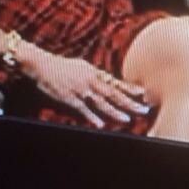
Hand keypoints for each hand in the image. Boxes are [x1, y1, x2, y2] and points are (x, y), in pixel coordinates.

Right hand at [31, 53, 149, 128]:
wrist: (43, 64)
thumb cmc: (63, 67)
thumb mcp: (82, 67)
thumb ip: (95, 75)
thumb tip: (108, 80)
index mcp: (94, 72)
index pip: (116, 82)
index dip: (130, 88)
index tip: (143, 93)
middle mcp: (91, 80)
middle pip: (113, 93)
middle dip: (130, 102)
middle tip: (144, 109)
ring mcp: (81, 89)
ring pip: (101, 102)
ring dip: (115, 111)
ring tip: (128, 119)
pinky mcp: (70, 98)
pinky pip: (83, 109)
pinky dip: (92, 117)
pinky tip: (101, 125)